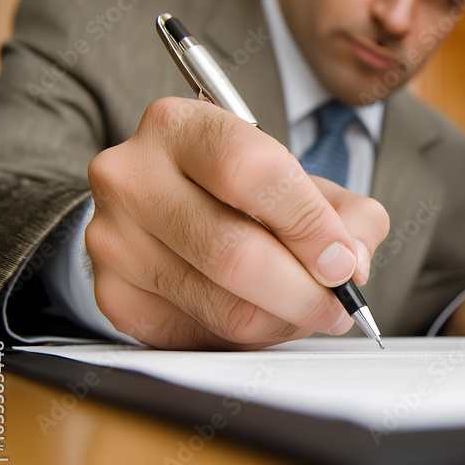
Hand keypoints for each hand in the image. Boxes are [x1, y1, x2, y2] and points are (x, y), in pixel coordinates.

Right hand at [86, 97, 388, 348]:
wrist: (162, 208)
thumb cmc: (240, 192)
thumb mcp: (301, 181)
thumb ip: (347, 214)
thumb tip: (351, 264)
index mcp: (180, 126)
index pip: (252, 172)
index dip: (309, 225)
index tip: (342, 262)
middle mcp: (132, 177)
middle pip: (235, 254)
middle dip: (305, 292)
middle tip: (338, 305)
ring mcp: (114, 240)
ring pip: (224, 308)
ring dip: (284, 321)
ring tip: (307, 310)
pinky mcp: (114, 297)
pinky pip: (202, 337)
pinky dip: (250, 338)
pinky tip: (262, 315)